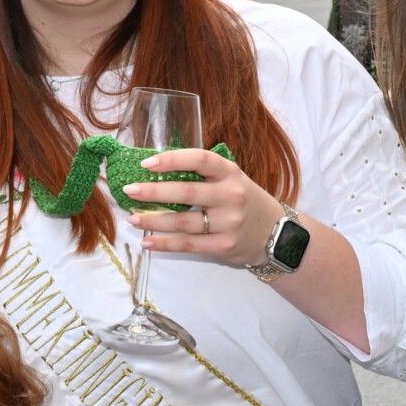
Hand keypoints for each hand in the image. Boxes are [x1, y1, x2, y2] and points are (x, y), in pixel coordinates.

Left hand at [123, 148, 281, 266]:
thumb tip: (156, 171)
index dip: (172, 159)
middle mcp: (231, 195)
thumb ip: (203, 175)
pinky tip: (147, 241)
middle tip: (129, 191)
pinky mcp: (224, 246)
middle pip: (187, 193)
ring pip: (183, 222)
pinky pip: (188, 245)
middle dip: (154, 192)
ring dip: (153, 220)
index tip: (147, 163)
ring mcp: (228, 222)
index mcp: (231, 173)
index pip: (200, 159)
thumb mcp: (232, 180)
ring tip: (133, 218)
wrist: (276, 234)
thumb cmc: (245, 201)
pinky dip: (165, 243)